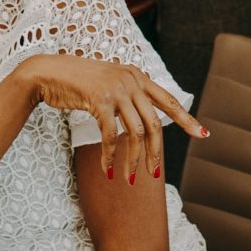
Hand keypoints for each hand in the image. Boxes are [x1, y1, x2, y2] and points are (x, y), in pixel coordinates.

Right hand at [17, 53, 204, 185]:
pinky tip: (108, 169)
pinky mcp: (100, 101)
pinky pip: (112, 135)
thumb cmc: (76, 83)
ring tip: (131, 177)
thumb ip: (128, 96)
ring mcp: (116, 89)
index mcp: (137, 76)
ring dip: (134, 159)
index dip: (186, 119)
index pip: (169, 100)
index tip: (203, 134)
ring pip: (136, 132)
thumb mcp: (108, 84)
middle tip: (154, 173)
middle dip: (156, 152)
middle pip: (155, 123)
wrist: (47, 73)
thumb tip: (145, 121)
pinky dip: (110, 155)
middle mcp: (131, 80)